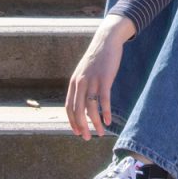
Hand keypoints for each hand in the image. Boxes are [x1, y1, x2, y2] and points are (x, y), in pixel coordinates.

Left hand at [65, 15, 135, 139]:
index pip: (69, 107)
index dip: (72, 122)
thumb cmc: (97, 59)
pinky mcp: (105, 78)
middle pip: (78, 110)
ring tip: (101, 133)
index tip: (77, 132)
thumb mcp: (84, 72)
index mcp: (73, 82)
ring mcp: (92, 80)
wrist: (106, 40)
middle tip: (87, 138)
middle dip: (82, 127)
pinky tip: (108, 121)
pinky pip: (104, 99)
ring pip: (91, 107)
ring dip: (95, 123)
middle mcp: (80, 83)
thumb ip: (82, 86)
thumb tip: (84, 103)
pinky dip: (106, 112)